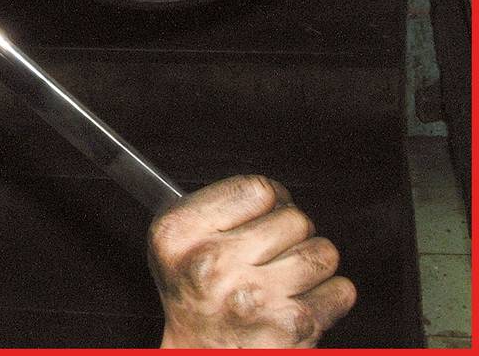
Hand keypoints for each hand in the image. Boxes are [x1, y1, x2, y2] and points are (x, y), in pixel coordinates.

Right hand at [148, 175, 355, 347]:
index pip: (257, 189)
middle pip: (294, 218)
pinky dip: (330, 294)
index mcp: (181, 233)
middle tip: (274, 252)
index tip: (270, 212)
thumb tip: (273, 193)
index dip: (272, 199)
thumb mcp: (175, 242)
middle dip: (292, 233)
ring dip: (313, 262)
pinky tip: (302, 300)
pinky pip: (341, 290)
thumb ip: (213, 207)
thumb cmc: (193, 298)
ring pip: (322, 251)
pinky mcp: (290, 327)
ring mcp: (255, 296)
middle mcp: (213, 263)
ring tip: (289, 276)